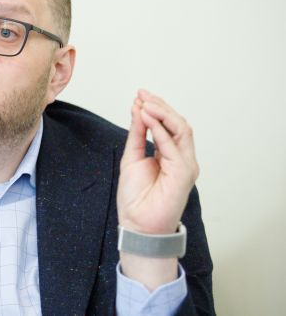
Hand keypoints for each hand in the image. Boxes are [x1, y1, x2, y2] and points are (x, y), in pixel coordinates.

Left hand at [117, 89, 199, 234]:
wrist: (137, 223)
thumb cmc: (136, 196)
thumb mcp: (132, 156)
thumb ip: (137, 134)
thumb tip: (138, 109)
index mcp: (171, 155)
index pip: (169, 125)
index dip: (156, 108)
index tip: (140, 95)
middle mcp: (182, 158)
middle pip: (178, 124)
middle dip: (160, 106)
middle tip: (142, 94)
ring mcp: (186, 165)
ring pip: (181, 130)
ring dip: (162, 113)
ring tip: (145, 103)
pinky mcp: (184, 173)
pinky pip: (174, 146)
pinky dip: (161, 129)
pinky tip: (148, 117)